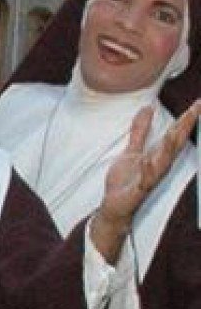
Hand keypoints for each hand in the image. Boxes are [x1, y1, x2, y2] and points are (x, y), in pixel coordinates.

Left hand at [91, 102, 200, 261]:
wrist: (115, 206)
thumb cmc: (126, 180)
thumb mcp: (132, 150)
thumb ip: (140, 131)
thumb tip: (147, 108)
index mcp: (159, 155)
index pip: (175, 134)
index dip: (186, 118)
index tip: (197, 102)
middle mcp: (159, 165)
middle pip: (175, 143)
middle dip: (185, 126)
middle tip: (196, 109)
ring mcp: (150, 177)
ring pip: (163, 160)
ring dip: (169, 146)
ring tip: (174, 131)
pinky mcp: (138, 189)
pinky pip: (144, 180)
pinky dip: (146, 170)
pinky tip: (146, 160)